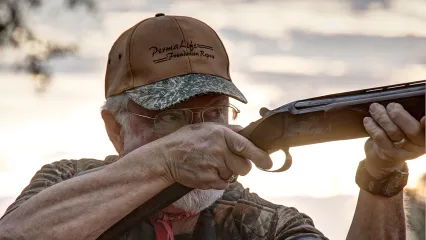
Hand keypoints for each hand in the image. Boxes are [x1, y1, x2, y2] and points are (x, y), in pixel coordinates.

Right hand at [154, 122, 271, 189]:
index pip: (246, 146)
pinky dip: (218, 180)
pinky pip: (223, 184)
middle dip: (241, 166)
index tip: (269, 162)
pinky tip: (207, 171)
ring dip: (227, 172)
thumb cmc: (186, 140)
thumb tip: (247, 131)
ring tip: (211, 164)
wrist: (166, 157)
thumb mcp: (206, 127)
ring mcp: (213, 166)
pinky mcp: (207, 180)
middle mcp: (218, 150)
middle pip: (244, 167)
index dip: (260, 155)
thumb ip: (229, 130)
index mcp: (220, 134)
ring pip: (233, 176)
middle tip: (229, 161)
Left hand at [363, 102, 424, 178]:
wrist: (385, 155)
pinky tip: (367, 120)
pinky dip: (372, 126)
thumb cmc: (399, 131)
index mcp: (425, 135)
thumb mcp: (408, 123)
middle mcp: (419, 145)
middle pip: (412, 130)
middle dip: (399, 115)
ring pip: (393, 132)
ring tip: (374, 108)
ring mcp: (404, 151)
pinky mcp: (388, 153)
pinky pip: (380, 137)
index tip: (424, 118)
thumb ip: (410, 114)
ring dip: (382, 117)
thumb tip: (401, 101)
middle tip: (391, 106)